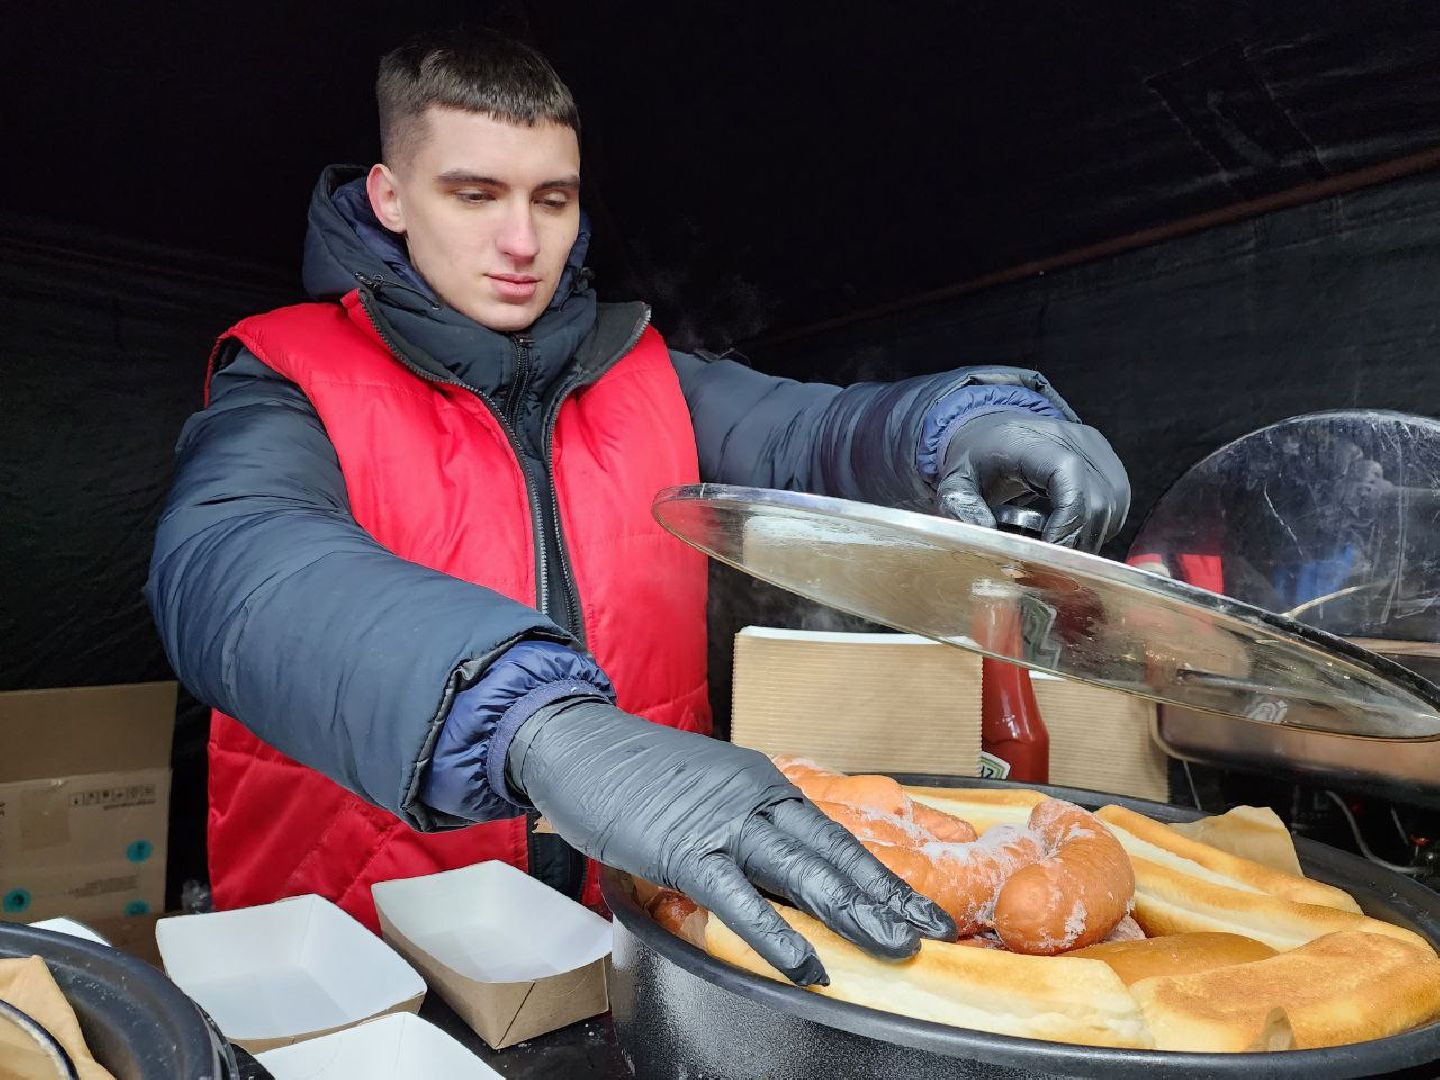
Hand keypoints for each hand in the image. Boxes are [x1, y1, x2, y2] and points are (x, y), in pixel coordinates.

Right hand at [506, 699, 956, 984]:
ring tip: (894, 947)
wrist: (579, 743)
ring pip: (803, 870)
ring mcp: (724, 822)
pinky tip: (806, 963)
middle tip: (933, 931)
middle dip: (888, 896)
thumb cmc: (636, 774)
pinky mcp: (686, 848)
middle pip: (835, 853)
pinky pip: (740, 897)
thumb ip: (744, 830)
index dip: (882, 874)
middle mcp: (757, 798)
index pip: (836, 836)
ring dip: (853, 912)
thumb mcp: (706, 794)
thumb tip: (777, 881)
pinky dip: (777, 933)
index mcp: (765, 785)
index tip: (920, 906)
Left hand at [937, 413, 1129, 550]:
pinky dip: (1102, 526)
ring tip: (1061, 553)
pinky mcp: (1106, 458)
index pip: (1067, 472)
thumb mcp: (955, 482)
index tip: (1051, 550)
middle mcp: (1069, 437)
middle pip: (1096, 497)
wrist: (994, 434)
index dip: (1068, 516)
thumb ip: (961, 507)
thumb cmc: (977, 460)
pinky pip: (1118, 500)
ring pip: (1113, 503)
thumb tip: (986, 534)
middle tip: (1052, 566)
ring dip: (1091, 536)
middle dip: (1077, 539)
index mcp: (1029, 440)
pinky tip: (1075, 535)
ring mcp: (1093, 446)